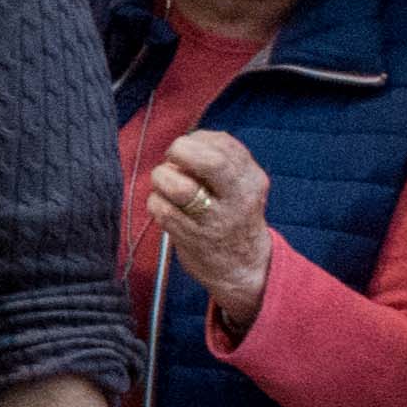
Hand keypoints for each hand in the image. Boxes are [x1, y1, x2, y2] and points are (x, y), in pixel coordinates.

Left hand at [149, 128, 278, 336]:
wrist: (244, 267)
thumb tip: (185, 142)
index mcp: (251, 179)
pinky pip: (162, 210)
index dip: (196, 139)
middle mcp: (238, 199)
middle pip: (211, 162)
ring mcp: (215, 221)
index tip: (188, 149)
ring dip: (162, 178)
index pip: (223, 143)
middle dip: (181, 151)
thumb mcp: (241, 184)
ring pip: (179, 187)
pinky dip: (155, 202)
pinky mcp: (192, 239)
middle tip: (173, 158)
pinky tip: (165, 207)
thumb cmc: (234, 215)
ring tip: (165, 185)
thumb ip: (220, 158)